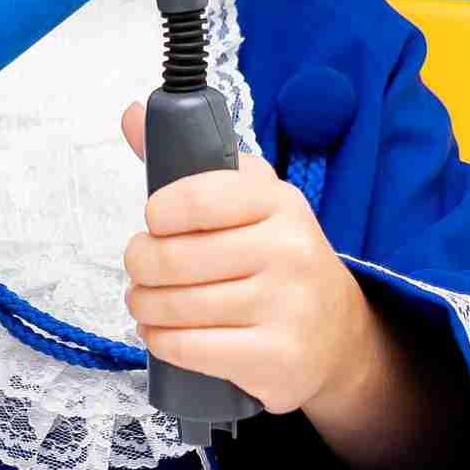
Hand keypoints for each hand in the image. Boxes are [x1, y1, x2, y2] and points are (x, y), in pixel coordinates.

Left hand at [116, 102, 375, 416]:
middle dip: (140, 266)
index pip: (195, 198)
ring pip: (176, 307)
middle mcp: (289, 250)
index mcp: (279, 202)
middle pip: (173, 258)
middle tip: (141, 270)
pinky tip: (163, 333)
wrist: (338, 334)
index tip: (154, 223)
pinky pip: (191, 348)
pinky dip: (161, 342)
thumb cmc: (278, 258)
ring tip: (147, 302)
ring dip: (144, 307)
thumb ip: (188, 160)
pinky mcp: (276, 356)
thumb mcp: (249, 200)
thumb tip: (131, 113)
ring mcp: (286, 306)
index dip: (157, 213)